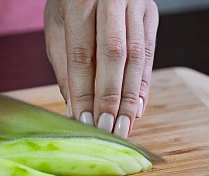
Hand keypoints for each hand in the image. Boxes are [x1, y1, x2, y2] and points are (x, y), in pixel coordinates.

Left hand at [44, 0, 158, 137]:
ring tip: (122, 128)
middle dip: (110, 98)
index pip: (83, 54)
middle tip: (106, 130)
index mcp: (81, 0)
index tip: (82, 121)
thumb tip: (74, 109)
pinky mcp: (151, 13)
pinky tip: (137, 109)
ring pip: (137, 57)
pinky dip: (143, 85)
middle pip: (114, 56)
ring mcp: (136, 4)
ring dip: (130, 98)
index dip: (84, 92)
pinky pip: (150, 54)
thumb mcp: (57, 24)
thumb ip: (65, 65)